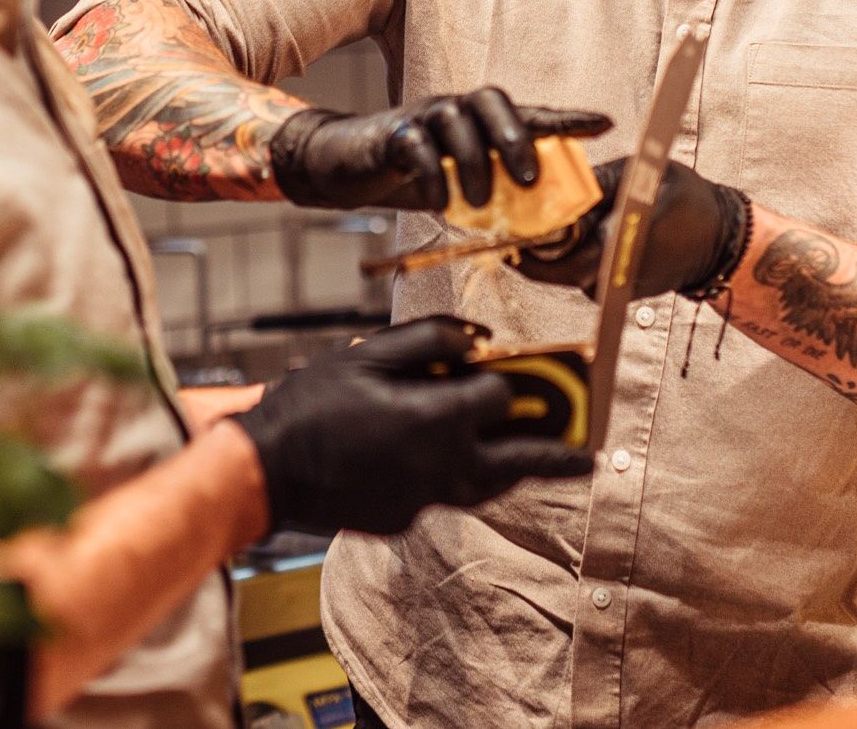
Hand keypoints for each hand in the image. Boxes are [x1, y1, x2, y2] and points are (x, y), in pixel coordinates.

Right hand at [228, 317, 593, 534]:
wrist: (265, 472)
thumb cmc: (310, 405)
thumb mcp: (366, 355)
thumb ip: (428, 339)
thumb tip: (476, 336)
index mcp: (437, 420)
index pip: (500, 400)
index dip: (505, 381)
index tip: (504, 370)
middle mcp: (441, 466)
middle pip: (516, 461)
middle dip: (556, 455)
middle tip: (591, 455)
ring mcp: (423, 499)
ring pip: (486, 488)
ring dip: (513, 472)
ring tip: (537, 461)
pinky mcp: (403, 519)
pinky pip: (441, 495)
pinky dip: (453, 476)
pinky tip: (447, 460)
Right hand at [268, 89, 611, 210]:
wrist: (346, 166)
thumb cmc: (412, 175)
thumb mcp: (461, 186)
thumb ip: (497, 194)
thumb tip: (542, 226)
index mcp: (479, 120)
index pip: (528, 112)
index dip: (565, 118)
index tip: (604, 124)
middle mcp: (455, 109)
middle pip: (493, 103)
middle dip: (516, 139)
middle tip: (530, 181)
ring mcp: (422, 117)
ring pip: (456, 121)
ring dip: (475, 163)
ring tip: (482, 204)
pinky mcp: (392, 133)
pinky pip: (417, 146)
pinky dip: (433, 175)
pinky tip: (441, 203)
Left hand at [513, 156, 747, 301]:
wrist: (720, 240)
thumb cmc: (686, 201)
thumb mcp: (638, 175)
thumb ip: (594, 184)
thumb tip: (551, 182)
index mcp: (616, 246)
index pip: (552, 259)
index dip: (523, 245)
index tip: (503, 226)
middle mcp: (612, 277)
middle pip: (553, 269)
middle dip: (534, 246)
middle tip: (515, 220)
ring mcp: (616, 290)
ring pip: (568, 271)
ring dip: (556, 250)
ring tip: (547, 219)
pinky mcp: (620, 293)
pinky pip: (587, 274)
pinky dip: (578, 255)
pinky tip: (580, 231)